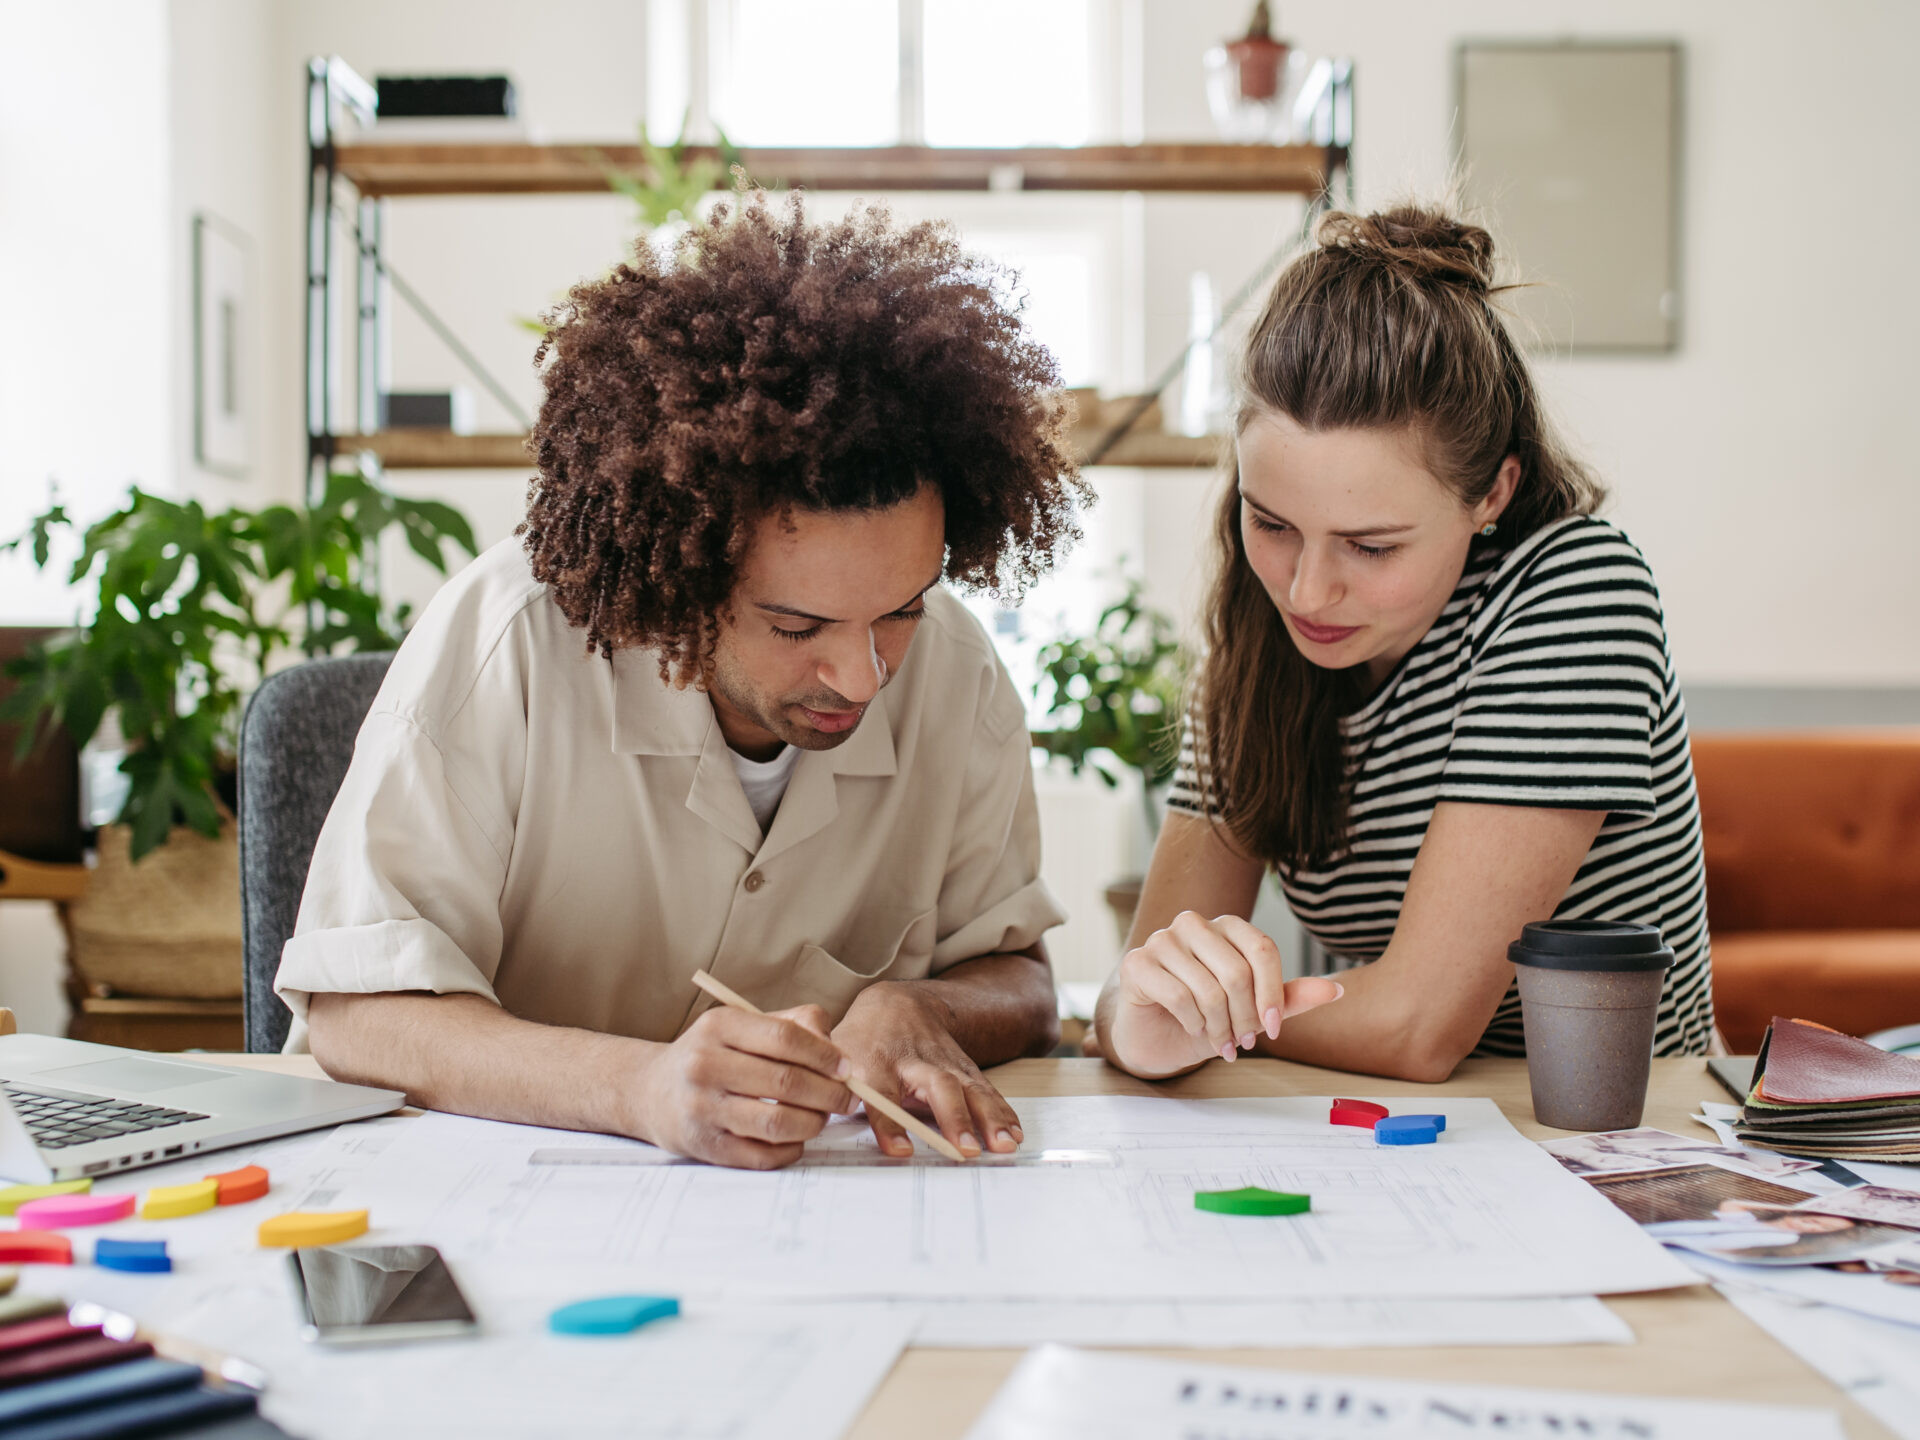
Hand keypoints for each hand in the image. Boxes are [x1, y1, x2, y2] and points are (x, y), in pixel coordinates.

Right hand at [637, 1004, 854, 1168]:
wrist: (652, 1091)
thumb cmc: (713, 1055)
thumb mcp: (743, 1025)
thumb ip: (793, 1026)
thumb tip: (838, 1053)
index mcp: (719, 1026)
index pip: (785, 1039)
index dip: (825, 1056)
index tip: (847, 1069)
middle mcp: (705, 1065)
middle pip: (787, 1082)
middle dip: (830, 1094)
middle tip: (847, 1099)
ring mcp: (702, 1108)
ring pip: (778, 1122)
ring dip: (814, 1123)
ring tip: (822, 1118)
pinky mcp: (704, 1145)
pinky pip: (762, 1155)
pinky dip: (791, 1149)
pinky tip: (796, 1138)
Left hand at [833, 982, 1021, 1159]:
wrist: (898, 1005)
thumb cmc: (860, 1041)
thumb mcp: (835, 1057)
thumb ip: (826, 1087)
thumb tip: (806, 1118)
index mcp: (875, 1061)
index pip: (881, 1094)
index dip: (889, 1124)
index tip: (899, 1151)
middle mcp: (915, 1060)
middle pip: (938, 1087)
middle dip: (953, 1118)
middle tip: (964, 1151)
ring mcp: (945, 1063)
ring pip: (969, 1088)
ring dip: (988, 1118)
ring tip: (1002, 1146)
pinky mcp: (965, 1070)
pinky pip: (986, 1091)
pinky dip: (1002, 1113)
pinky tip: (1013, 1134)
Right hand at [1105, 911, 1343, 1077]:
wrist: (1158, 1040)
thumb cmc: (1206, 1019)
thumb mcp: (1254, 1012)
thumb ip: (1289, 999)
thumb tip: (1335, 990)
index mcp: (1226, 927)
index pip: (1262, 949)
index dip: (1273, 994)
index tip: (1273, 1028)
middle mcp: (1192, 924)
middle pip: (1237, 971)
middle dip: (1245, 1017)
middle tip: (1244, 1041)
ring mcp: (1161, 940)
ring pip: (1208, 988)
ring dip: (1220, 1026)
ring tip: (1220, 1041)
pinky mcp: (1137, 963)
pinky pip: (1178, 996)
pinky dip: (1192, 1023)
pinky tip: (1193, 1030)